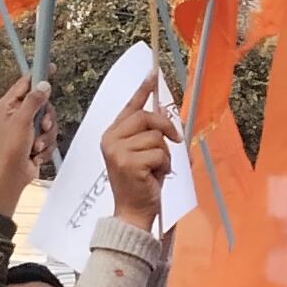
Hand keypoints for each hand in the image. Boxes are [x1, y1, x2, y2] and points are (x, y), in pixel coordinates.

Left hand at [0, 77, 54, 213]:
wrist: (11, 177)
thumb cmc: (9, 150)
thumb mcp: (22, 120)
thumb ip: (34, 101)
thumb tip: (43, 85)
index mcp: (7, 106)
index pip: (25, 83)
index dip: (39, 76)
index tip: (51, 68)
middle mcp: (16, 115)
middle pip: (42, 104)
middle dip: (46, 118)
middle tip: (41, 127)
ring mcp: (25, 129)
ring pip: (48, 123)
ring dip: (46, 136)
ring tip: (36, 145)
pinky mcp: (33, 142)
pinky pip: (48, 137)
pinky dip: (45, 147)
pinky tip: (35, 154)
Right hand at [103, 91, 174, 227]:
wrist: (133, 212)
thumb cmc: (141, 183)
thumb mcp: (145, 154)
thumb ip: (150, 134)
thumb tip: (163, 112)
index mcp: (112, 135)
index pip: (130, 107)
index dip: (143, 90)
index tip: (153, 74)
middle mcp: (111, 140)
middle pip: (146, 117)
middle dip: (166, 127)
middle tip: (175, 140)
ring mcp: (117, 151)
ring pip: (156, 137)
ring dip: (164, 153)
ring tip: (156, 169)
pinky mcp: (128, 163)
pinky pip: (159, 153)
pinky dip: (164, 165)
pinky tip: (154, 177)